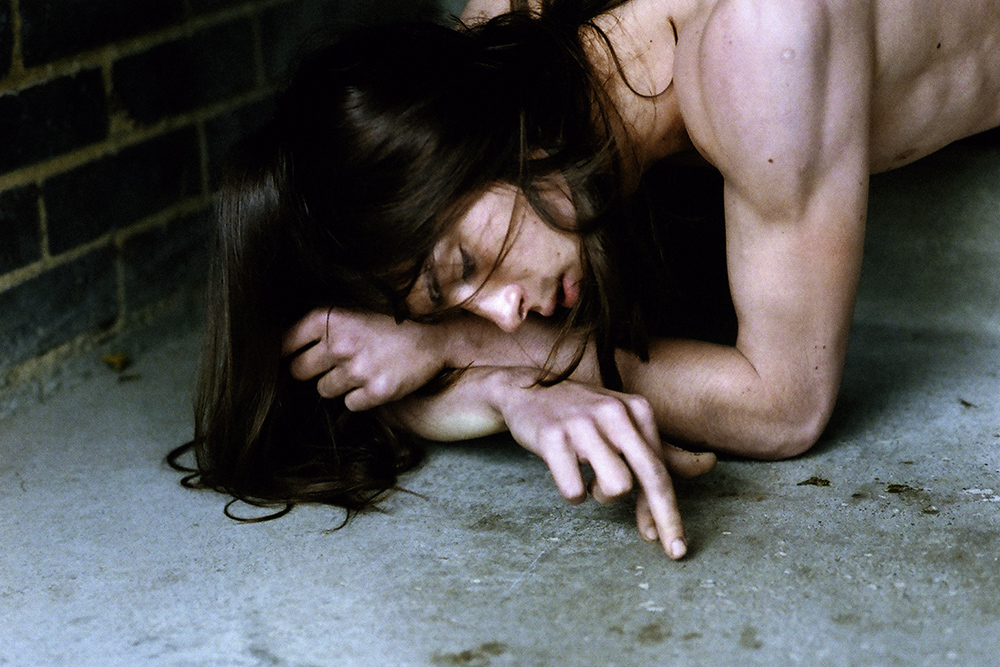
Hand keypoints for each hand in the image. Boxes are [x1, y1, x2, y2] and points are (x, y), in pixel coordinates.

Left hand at [282, 307, 448, 410]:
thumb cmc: (389, 323)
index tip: (293, 356)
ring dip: (338, 384)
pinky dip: (359, 397)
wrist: (433, 337)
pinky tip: (375, 380)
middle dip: (310, 371)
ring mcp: (358, 369)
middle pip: (298, 371)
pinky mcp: (375, 391)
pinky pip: (349, 404)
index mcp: (330, 317)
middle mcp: (340, 343)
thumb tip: (282, 348)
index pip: (284, 343)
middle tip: (333, 364)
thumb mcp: (353, 311)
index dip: (287, 352)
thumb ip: (321, 325)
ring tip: (360, 369)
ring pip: (323, 390)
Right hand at [493, 371, 714, 558]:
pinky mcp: (553, 437)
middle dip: (666, 519)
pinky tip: (564, 471)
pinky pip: (575, 490)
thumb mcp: (623, 422)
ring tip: (587, 476)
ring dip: (601, 495)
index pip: (661, 468)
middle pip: (650, 477)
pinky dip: (572, 492)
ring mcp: (582, 424)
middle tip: (673, 551)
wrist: (524, 390)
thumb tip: (708, 464)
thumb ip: (662, 449)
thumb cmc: (580, 413)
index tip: (676, 545)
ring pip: (615, 487)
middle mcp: (614, 414)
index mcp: (637, 409)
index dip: (668, 510)